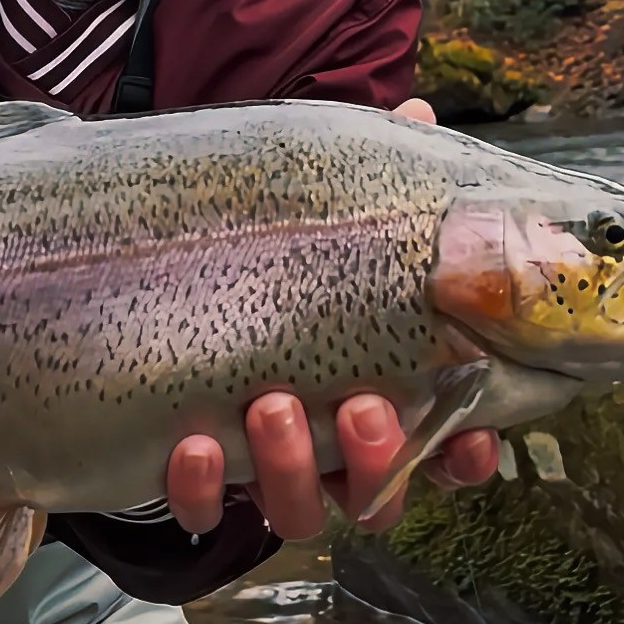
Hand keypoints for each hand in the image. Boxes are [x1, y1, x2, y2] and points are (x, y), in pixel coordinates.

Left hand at [161, 96, 500, 540]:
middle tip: (359, 405)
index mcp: (380, 389)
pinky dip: (201, 487)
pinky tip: (191, 443)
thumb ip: (371, 180)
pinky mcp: (196, 476)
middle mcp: (329, 445)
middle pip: (376, 489)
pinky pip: (203, 507)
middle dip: (375, 458)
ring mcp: (264, 465)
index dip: (464, 453)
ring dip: (293, 470)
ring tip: (269, 405)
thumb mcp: (320, 214)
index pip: (445, 443)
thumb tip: (416, 114)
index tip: (470, 440)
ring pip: (300, 508)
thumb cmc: (269, 254)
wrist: (152, 284)